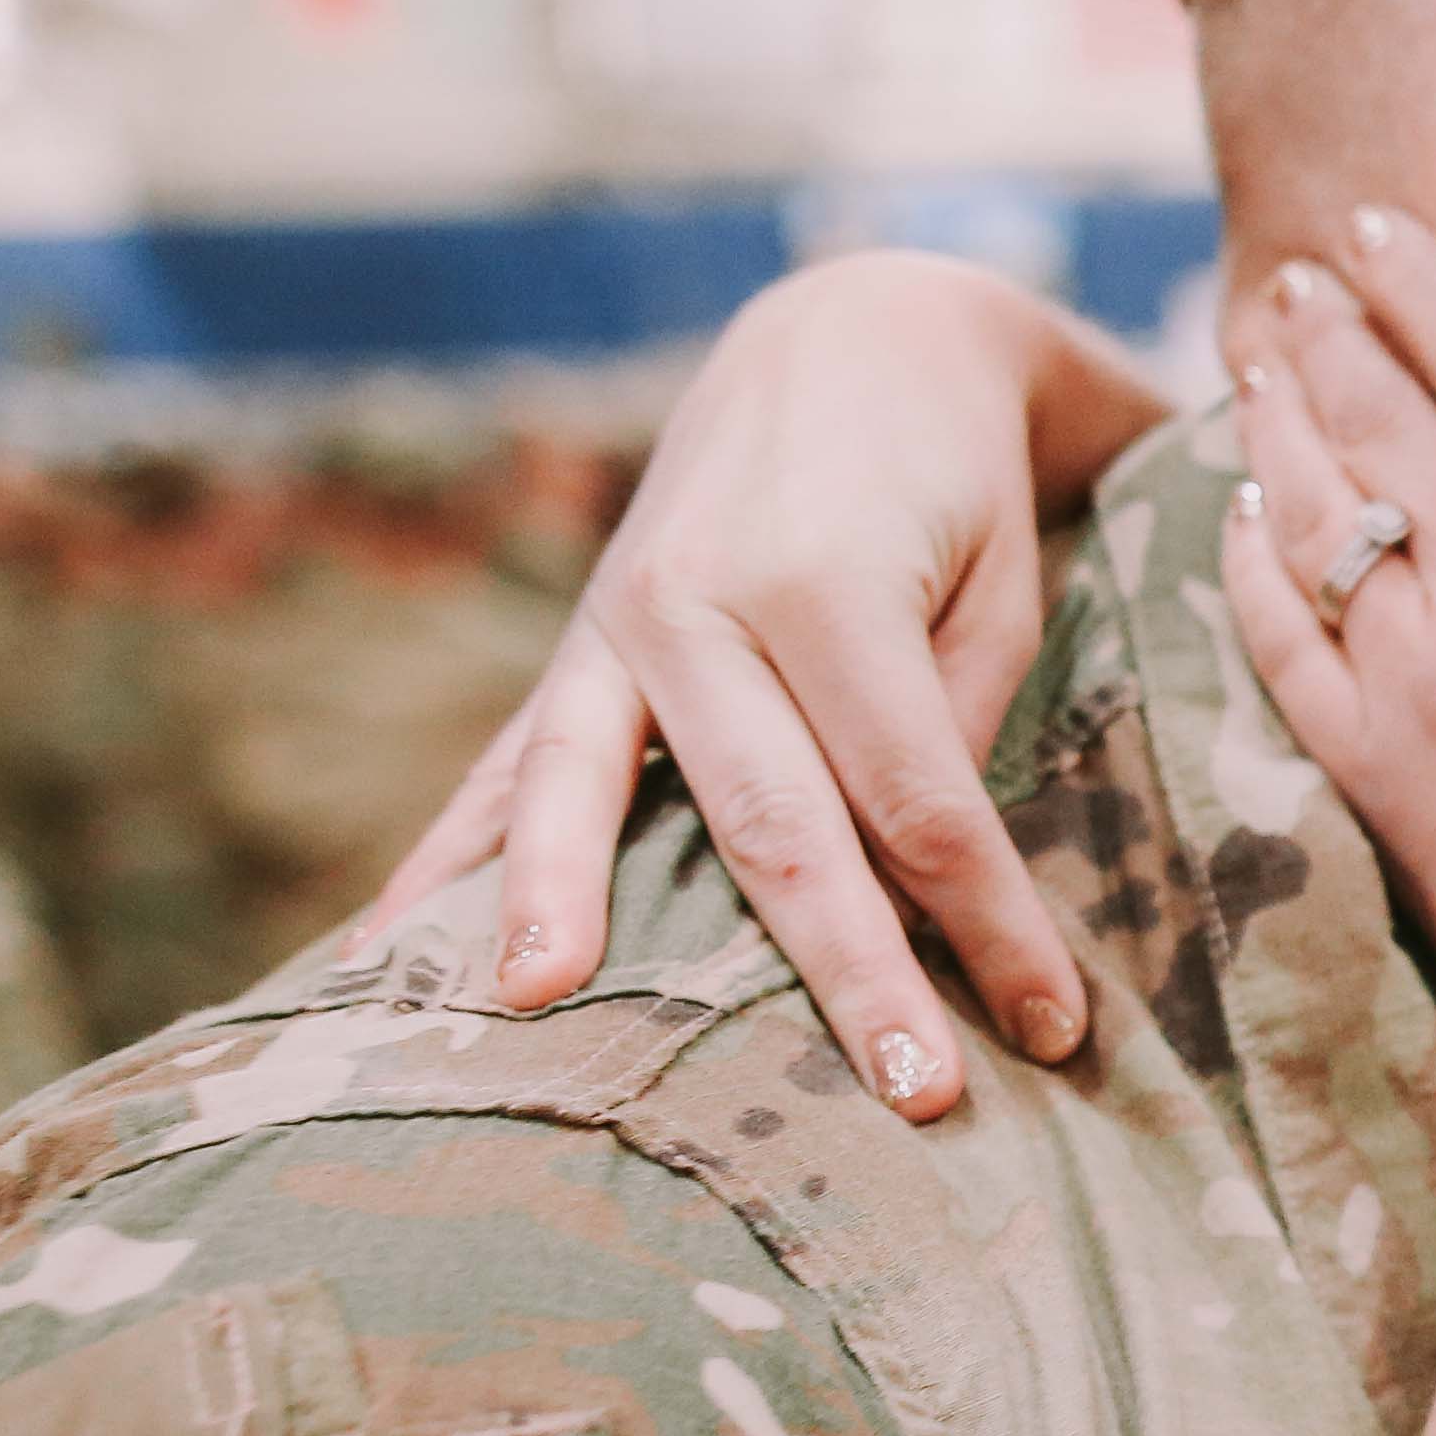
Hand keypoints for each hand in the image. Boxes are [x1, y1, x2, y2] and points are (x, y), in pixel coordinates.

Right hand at [362, 254, 1172, 1115]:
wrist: (854, 333)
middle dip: (844, 973)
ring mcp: (618, 620)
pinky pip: (507, 767)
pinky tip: (383, 957)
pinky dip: (451, 861)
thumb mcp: (995, 586)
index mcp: (831, 582)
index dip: (990, 923)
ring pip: (585, 791)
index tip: (1053, 1028)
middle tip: (907, 1101)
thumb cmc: (956, 484)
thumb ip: (949, 728)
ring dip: (563, 914)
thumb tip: (920, 892)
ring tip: (543, 1021)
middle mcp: (702, 599)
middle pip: (774, 826)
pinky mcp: (581, 645)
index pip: (920, 797)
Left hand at [1221, 215, 1435, 1086]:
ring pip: (1316, 512)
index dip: (1430, 290)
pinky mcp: (1374, 768)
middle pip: (1386, 423)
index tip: (1376, 229)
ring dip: (1276, 419)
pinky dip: (1249, 559)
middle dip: (1332, 332)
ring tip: (1252, 353)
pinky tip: (1238, 511)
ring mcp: (1423, 682)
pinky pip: (1279, 636)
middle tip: (1294, 273)